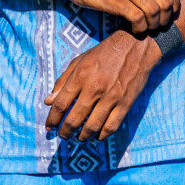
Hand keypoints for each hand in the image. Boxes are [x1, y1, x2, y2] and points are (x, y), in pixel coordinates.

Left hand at [44, 30, 160, 140]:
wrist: (136, 46)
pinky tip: (97, 136)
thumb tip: (48, 102)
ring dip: (82, 137)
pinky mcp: (126, 103)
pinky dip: (102, 135)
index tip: (50, 127)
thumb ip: (62, 81)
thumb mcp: (79, 61)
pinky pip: (112, 126)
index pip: (60, 105)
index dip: (52, 120)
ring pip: (93, 126)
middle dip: (65, 132)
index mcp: (81, 76)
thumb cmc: (104, 53)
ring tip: (78, 138)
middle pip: (74, 119)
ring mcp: (111, 97)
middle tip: (63, 135)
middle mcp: (95, 88)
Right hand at [54, 0, 179, 32]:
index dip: (175, 8)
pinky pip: (138, 17)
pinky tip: (135, 29)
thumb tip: (168, 6)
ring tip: (146, 29)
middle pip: (167, 3)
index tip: (169, 18)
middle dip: (166, 20)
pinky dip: (140, 28)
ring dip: (153, 25)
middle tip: (157, 27)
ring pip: (154, 11)